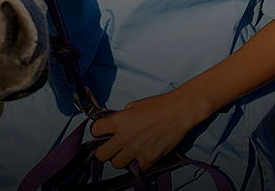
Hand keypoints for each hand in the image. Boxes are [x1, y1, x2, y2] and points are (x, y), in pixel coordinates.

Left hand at [89, 89, 211, 170]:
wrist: (179, 111)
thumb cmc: (159, 105)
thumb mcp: (134, 105)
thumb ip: (121, 117)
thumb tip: (113, 126)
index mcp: (118, 121)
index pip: (94, 130)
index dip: (99, 131)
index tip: (104, 132)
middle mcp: (124, 137)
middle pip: (101, 155)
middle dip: (106, 151)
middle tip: (114, 147)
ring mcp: (136, 149)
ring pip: (117, 164)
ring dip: (122, 159)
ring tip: (131, 152)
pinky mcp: (149, 158)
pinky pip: (137, 168)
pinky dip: (140, 163)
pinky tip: (144, 154)